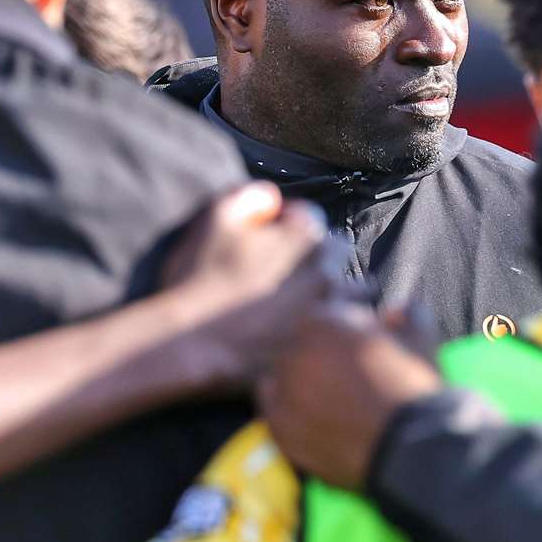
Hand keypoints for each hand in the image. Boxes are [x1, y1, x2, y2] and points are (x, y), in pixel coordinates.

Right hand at [165, 182, 340, 386]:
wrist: (188, 343)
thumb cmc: (199, 276)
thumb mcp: (216, 217)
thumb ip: (251, 195)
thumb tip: (272, 199)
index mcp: (305, 237)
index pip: (310, 216)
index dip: (285, 220)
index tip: (265, 232)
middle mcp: (324, 273)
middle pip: (337, 253)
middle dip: (318, 253)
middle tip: (287, 265)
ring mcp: (323, 313)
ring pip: (353, 293)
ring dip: (338, 290)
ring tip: (307, 297)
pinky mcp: (316, 346)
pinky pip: (337, 330)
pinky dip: (327, 325)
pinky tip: (302, 327)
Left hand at [257, 303, 443, 490]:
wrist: (410, 447)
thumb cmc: (414, 388)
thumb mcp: (420, 335)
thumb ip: (405, 312)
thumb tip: (394, 312)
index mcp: (322, 321)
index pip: (323, 317)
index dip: (345, 332)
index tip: (363, 346)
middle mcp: (294, 353)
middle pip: (300, 349)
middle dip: (322, 357)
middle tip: (348, 377)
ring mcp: (283, 393)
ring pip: (283, 380)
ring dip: (302, 385)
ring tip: (332, 401)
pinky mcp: (280, 430)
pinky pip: (277, 415)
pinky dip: (293, 415)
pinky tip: (319, 422)